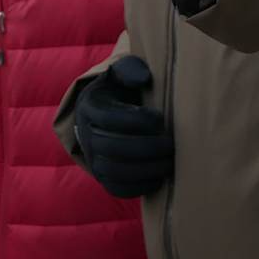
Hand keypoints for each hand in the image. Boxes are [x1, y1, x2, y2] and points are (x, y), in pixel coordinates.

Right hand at [73, 56, 171, 197]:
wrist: (106, 115)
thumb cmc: (122, 91)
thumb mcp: (122, 74)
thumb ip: (131, 69)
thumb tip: (143, 78)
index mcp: (90, 107)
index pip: (110, 118)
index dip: (137, 121)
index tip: (160, 119)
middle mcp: (86, 135)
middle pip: (113, 147)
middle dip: (146, 148)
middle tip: (171, 145)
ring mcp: (93, 160)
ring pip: (114, 171)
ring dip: (146, 169)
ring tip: (170, 163)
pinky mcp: (103, 178)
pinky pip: (118, 189)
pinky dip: (139, 187)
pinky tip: (160, 178)